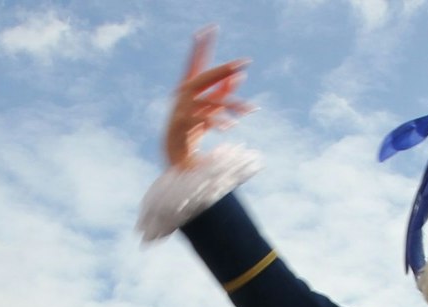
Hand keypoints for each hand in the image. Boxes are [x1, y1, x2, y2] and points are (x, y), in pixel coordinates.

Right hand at [165, 27, 250, 169]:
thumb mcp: (211, 110)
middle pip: (204, 77)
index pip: (195, 62)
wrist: (176, 157)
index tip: (210, 29)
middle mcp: (182, 95)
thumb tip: (240, 76)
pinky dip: (220, 122)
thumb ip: (223, 93)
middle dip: (223, 69)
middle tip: (242, 63)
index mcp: (187, 88)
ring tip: (251, 110)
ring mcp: (180, 108)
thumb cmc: (194, 131)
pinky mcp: (181, 123)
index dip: (202, 46)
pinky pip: (204, 119)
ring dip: (233, 105)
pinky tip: (231, 126)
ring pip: (211, 100)